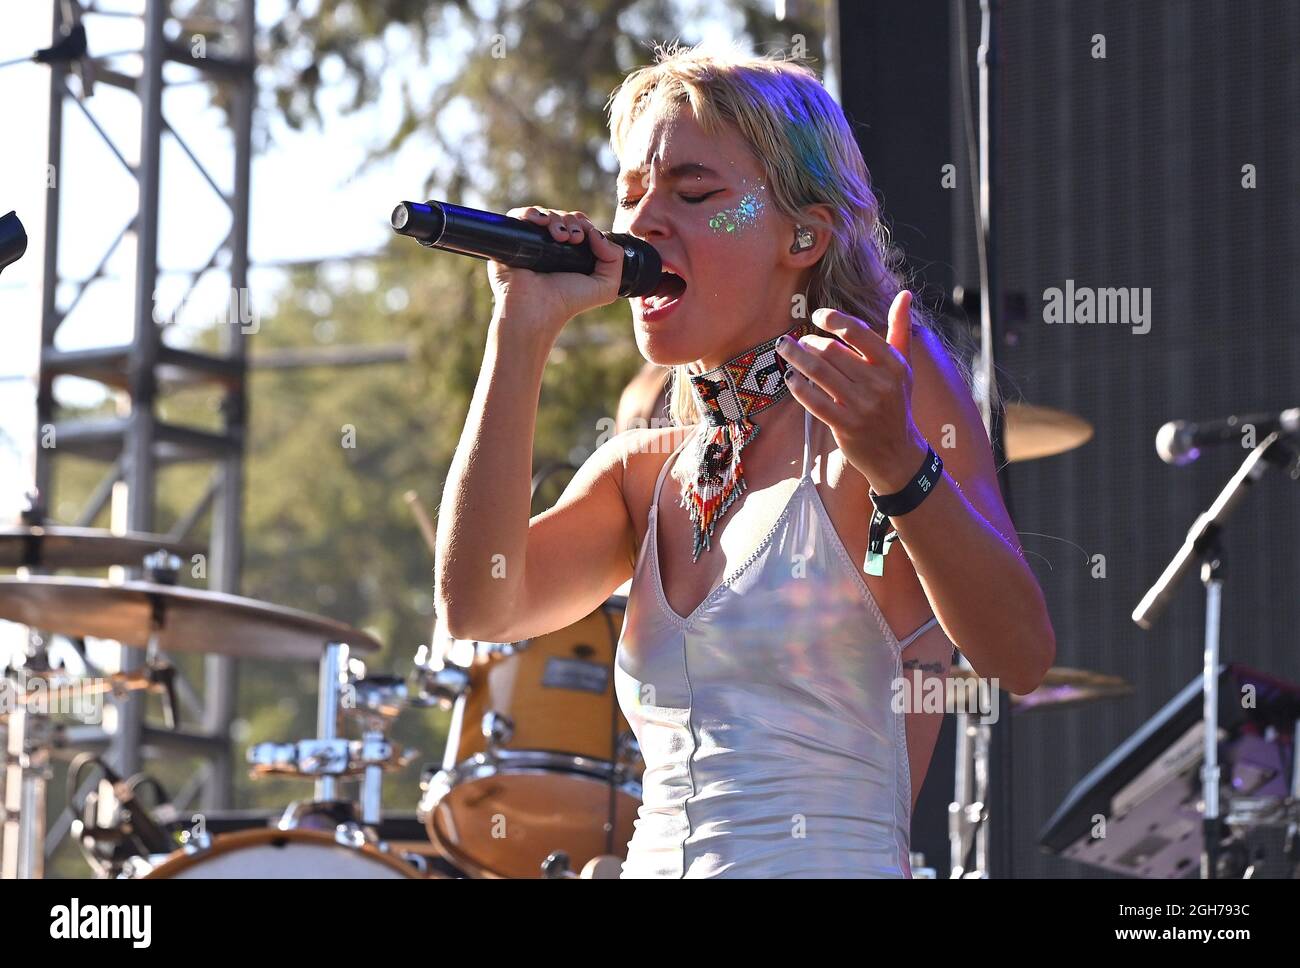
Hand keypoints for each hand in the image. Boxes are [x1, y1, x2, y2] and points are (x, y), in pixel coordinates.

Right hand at [490, 207, 625, 337]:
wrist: (537, 310)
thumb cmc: (567, 302)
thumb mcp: (605, 286)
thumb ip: (615, 260)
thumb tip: (597, 233)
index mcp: (571, 253)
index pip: (578, 224)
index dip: (584, 224)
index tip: (586, 236)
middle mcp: (550, 246)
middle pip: (562, 217)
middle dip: (572, 222)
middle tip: (574, 238)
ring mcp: (531, 242)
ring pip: (544, 215)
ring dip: (556, 219)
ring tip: (560, 238)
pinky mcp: (511, 240)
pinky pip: (519, 216)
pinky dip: (531, 213)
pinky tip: (539, 222)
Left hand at [774, 290, 929, 493]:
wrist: (897, 452)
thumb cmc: (897, 403)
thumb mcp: (904, 366)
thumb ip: (901, 329)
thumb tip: (905, 294)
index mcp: (893, 364)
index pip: (857, 331)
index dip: (833, 319)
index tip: (818, 316)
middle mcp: (879, 383)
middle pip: (832, 351)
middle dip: (809, 342)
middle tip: (797, 340)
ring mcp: (861, 406)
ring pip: (818, 373)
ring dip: (796, 358)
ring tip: (785, 350)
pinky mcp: (845, 425)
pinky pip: (814, 401)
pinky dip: (797, 387)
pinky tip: (789, 378)